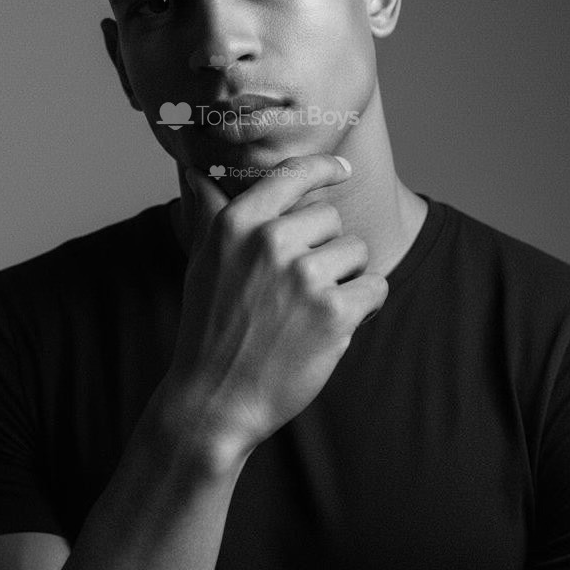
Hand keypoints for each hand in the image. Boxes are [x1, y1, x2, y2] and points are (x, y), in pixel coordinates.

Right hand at [163, 154, 388, 468]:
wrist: (215, 400)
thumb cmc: (209, 328)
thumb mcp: (201, 262)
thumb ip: (207, 212)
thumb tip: (194, 171)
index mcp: (237, 223)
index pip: (294, 174)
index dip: (324, 168)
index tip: (342, 169)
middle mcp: (270, 241)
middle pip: (331, 217)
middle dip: (325, 247)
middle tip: (296, 287)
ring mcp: (304, 276)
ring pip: (356, 251)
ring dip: (345, 278)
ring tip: (310, 309)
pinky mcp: (335, 312)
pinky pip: (375, 288)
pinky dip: (364, 306)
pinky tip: (334, 326)